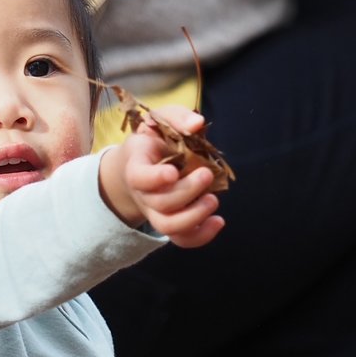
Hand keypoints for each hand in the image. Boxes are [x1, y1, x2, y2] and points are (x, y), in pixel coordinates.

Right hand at [98, 106, 223, 248]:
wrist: (140, 164)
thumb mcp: (161, 119)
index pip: (138, 177)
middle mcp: (143, 194)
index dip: (154, 178)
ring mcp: (155, 212)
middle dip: (187, 191)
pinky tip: (218, 221)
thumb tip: (197, 123)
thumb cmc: (154, 140)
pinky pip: (182, 239)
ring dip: (194, 216)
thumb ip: (177, 117)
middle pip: (160, 203)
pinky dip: (201, 236)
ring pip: (169, 226)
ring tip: (213, 200)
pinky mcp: (170, 222)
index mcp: (137, 165)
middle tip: (207, 174)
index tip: (172, 172)